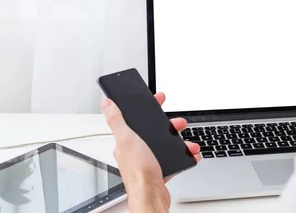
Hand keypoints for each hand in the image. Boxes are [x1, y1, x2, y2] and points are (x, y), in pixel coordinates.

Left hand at [101, 93, 200, 212]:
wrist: (151, 196)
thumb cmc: (138, 170)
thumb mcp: (126, 139)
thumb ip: (116, 120)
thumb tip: (106, 103)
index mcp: (127, 142)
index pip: (136, 120)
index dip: (148, 108)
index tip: (157, 100)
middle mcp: (137, 151)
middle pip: (154, 132)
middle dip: (169, 125)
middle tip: (179, 122)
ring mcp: (149, 161)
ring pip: (166, 145)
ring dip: (179, 141)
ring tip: (188, 142)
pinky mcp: (160, 171)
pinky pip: (174, 160)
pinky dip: (184, 156)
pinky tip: (189, 154)